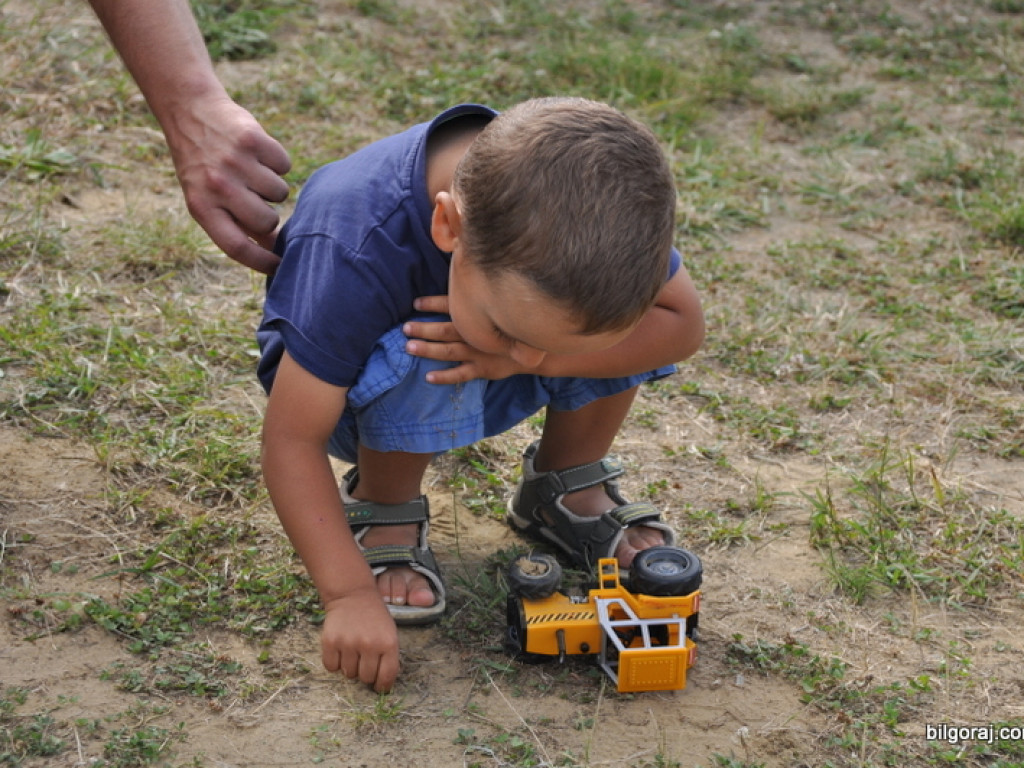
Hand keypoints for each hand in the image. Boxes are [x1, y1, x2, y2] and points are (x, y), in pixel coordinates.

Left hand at [166, 95, 290, 273]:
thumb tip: (271, 251)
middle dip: (270, 214)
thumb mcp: (205, 197)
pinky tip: (257, 153)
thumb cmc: (203, 164)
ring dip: (273, 185)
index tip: (279, 266)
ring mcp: (235, 162)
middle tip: (257, 199)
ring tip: (251, 170)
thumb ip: (234, 225)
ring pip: (281, 193)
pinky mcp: (253, 140)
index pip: (236, 247)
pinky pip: (285, 165)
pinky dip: (277, 162)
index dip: (261, 262)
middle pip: (266, 221)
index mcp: (202, 206)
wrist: (190, 111)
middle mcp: (217, 186)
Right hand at [320, 589, 400, 692]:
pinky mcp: (330, 642)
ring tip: (352, 650)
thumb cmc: (374, 617)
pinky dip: (335, 663)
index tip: (379, 687)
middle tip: (364, 660)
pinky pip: (331, 667)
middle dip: (365, 673)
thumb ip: (388, 657)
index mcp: (388, 643)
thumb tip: (381, 683)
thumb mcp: (390, 633)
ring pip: (348, 674)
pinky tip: (340, 650)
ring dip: (350, 667)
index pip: (387, 676)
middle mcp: (369, 645)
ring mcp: (348, 643)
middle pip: (365, 678)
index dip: (383, 686)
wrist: (353, 595)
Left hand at [403, 295, 524, 383]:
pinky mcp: (483, 369)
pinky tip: (428, 377)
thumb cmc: (512, 326)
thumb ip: (479, 300)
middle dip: (424, 329)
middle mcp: (477, 334)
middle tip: (405, 328)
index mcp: (478, 317)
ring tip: (409, 347)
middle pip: (446, 330)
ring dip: (429, 349)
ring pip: (450, 351)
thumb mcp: (500, 309)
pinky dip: (445, 377)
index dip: (433, 304)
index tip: (415, 304)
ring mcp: (479, 353)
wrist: (536, 350)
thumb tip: (460, 280)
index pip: (453, 306)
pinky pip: (461, 374)